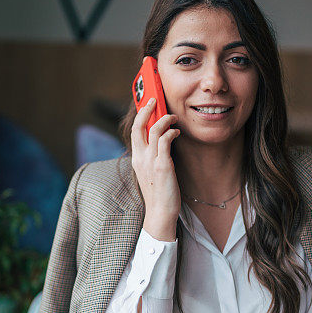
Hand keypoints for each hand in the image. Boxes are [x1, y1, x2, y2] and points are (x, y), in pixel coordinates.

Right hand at [131, 98, 180, 241]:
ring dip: (164, 119)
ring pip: (152, 130)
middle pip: (138, 126)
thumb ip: (153, 157)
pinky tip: (177, 133)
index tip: (148, 107)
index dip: (140, 117)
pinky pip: (164, 141)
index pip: (134, 132)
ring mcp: (149, 161)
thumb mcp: (151, 172)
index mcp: (136, 159)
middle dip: (146, 109)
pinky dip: (171, 132)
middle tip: (155, 99)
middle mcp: (140, 158)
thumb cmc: (159, 194)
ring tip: (173, 117)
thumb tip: (163, 143)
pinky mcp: (161, 166)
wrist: (160, 213)